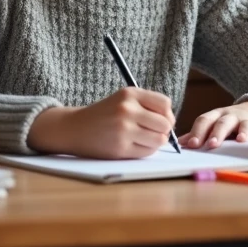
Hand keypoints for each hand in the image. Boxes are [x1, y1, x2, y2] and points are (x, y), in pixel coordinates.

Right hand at [27, 87, 175, 158]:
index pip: (165, 104)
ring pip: (159, 139)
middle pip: (165, 123)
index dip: (167, 114)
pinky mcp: (120, 148)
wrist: (76, 128)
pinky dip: (146, 151)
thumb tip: (171, 123)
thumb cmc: (105, 114)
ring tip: (144, 139)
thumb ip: (147, 105)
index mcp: (129, 94)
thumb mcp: (123, 100)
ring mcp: (123, 129)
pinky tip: (134, 146)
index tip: (159, 119)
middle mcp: (127, 110)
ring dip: (156, 142)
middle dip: (163, 130)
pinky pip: (147, 152)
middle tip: (153, 132)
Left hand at [182, 101, 247, 148]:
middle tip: (212, 144)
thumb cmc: (232, 121)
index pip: (205, 120)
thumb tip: (179, 144)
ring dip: (243, 131)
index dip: (198, 132)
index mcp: (217, 116)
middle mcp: (232, 116)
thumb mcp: (215, 123)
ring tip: (240, 140)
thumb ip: (199, 133)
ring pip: (245, 124)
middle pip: (223, 122)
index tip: (192, 145)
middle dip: (217, 133)